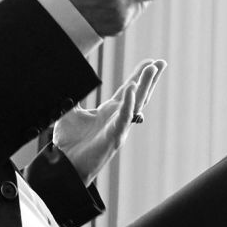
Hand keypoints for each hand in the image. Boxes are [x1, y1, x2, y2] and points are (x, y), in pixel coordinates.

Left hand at [53, 59, 166, 181]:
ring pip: (137, 103)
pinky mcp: (114, 136)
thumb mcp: (69, 113)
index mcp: (109, 111)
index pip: (128, 90)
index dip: (138, 75)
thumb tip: (71, 84)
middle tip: (161, 62)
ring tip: (153, 68)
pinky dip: (130, 103)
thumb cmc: (69, 143)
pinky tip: (132, 88)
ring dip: (145, 85)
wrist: (65, 165)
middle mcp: (117, 117)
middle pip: (139, 94)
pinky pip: (125, 117)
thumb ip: (74, 99)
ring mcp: (118, 127)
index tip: (149, 62)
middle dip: (150, 78)